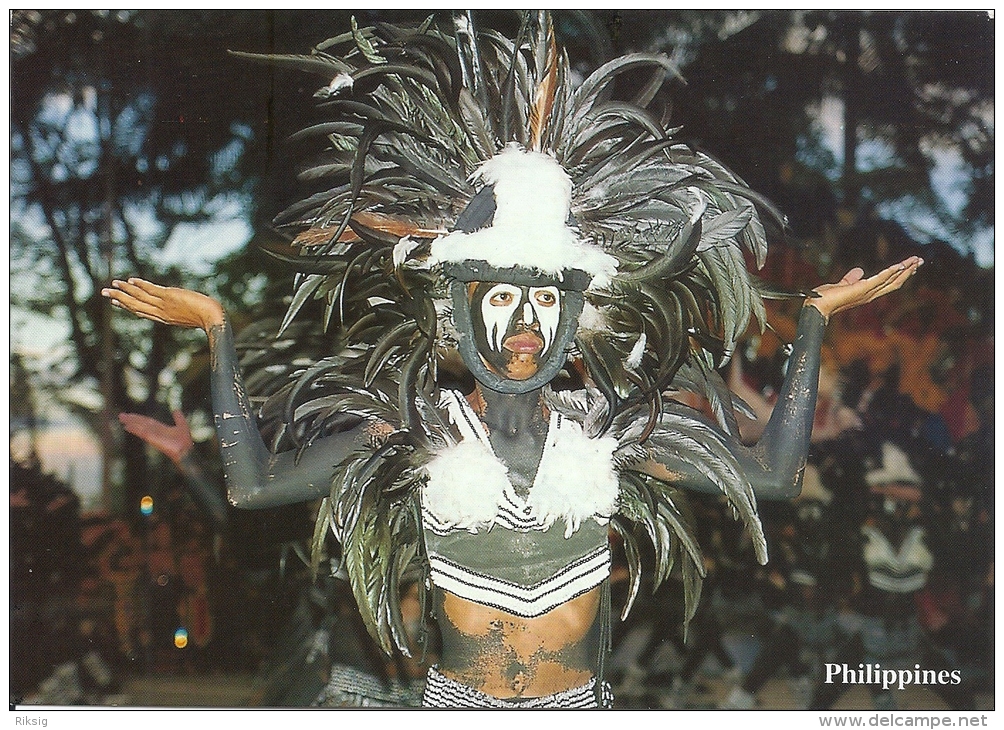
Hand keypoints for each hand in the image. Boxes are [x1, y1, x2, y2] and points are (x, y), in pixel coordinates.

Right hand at [101, 278, 224, 331]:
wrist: (212, 317)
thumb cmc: (205, 317)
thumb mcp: (188, 315)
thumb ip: (179, 312)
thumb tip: (180, 305)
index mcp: (163, 318)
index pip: (141, 312)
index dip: (127, 306)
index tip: (115, 301)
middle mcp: (160, 313)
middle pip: (134, 306)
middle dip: (119, 298)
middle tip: (104, 292)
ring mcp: (164, 305)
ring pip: (139, 297)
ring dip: (125, 290)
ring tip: (113, 284)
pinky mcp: (169, 297)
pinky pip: (150, 290)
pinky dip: (140, 285)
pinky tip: (131, 280)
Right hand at [119, 410, 193, 463]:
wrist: (185, 451)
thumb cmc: (184, 442)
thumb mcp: (182, 425)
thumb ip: (178, 418)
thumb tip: (176, 409)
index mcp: (160, 428)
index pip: (147, 421)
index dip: (139, 418)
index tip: (131, 415)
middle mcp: (154, 432)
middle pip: (141, 423)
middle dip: (132, 419)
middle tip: (121, 416)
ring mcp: (152, 435)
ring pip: (139, 427)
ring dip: (130, 422)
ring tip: (121, 418)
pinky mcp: (152, 439)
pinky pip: (141, 432)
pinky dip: (134, 429)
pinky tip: (127, 426)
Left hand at [806, 256, 922, 321]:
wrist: (817, 305)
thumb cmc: (827, 297)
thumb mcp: (843, 284)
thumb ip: (851, 279)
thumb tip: (859, 271)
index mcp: (867, 293)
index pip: (888, 283)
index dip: (899, 274)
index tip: (908, 265)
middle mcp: (870, 294)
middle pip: (894, 282)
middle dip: (907, 271)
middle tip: (919, 261)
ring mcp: (867, 292)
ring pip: (891, 280)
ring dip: (904, 269)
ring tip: (915, 260)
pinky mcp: (862, 289)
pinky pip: (880, 279)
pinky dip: (891, 272)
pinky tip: (900, 265)